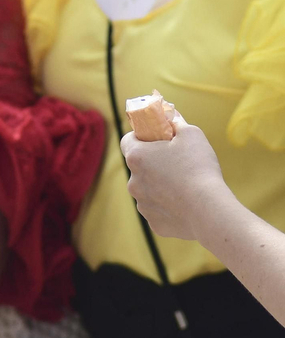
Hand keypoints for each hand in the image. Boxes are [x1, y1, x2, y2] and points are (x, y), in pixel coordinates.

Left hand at [123, 118, 233, 241]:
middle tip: (177, 163)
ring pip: (148, 190)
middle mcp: (133, 181)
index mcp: (136, 157)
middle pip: (139, 167)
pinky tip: (187, 205)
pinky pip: (159, 210)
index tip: (156, 138)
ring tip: (186, 186)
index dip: (141, 136)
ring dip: (161, 186)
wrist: (210, 211)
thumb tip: (169, 114)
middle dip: (154, 163)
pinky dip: (169, 207)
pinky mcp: (153, 223)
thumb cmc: (199, 168)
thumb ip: (176, 122)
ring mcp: (141, 204)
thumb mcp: (192, 134)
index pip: (128, 140)